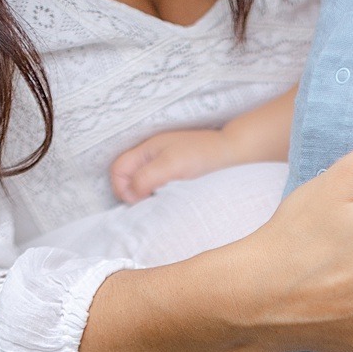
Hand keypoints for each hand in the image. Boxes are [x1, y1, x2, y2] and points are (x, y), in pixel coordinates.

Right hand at [111, 128, 245, 204]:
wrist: (235, 153)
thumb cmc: (203, 156)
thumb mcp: (170, 165)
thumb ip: (145, 177)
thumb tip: (131, 195)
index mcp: (146, 149)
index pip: (117, 170)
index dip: (122, 188)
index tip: (139, 200)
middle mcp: (151, 155)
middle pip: (126, 177)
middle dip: (132, 193)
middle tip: (150, 202)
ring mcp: (162, 163)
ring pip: (140, 182)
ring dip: (145, 195)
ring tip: (162, 200)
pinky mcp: (174, 171)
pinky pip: (155, 184)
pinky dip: (157, 194)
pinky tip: (171, 197)